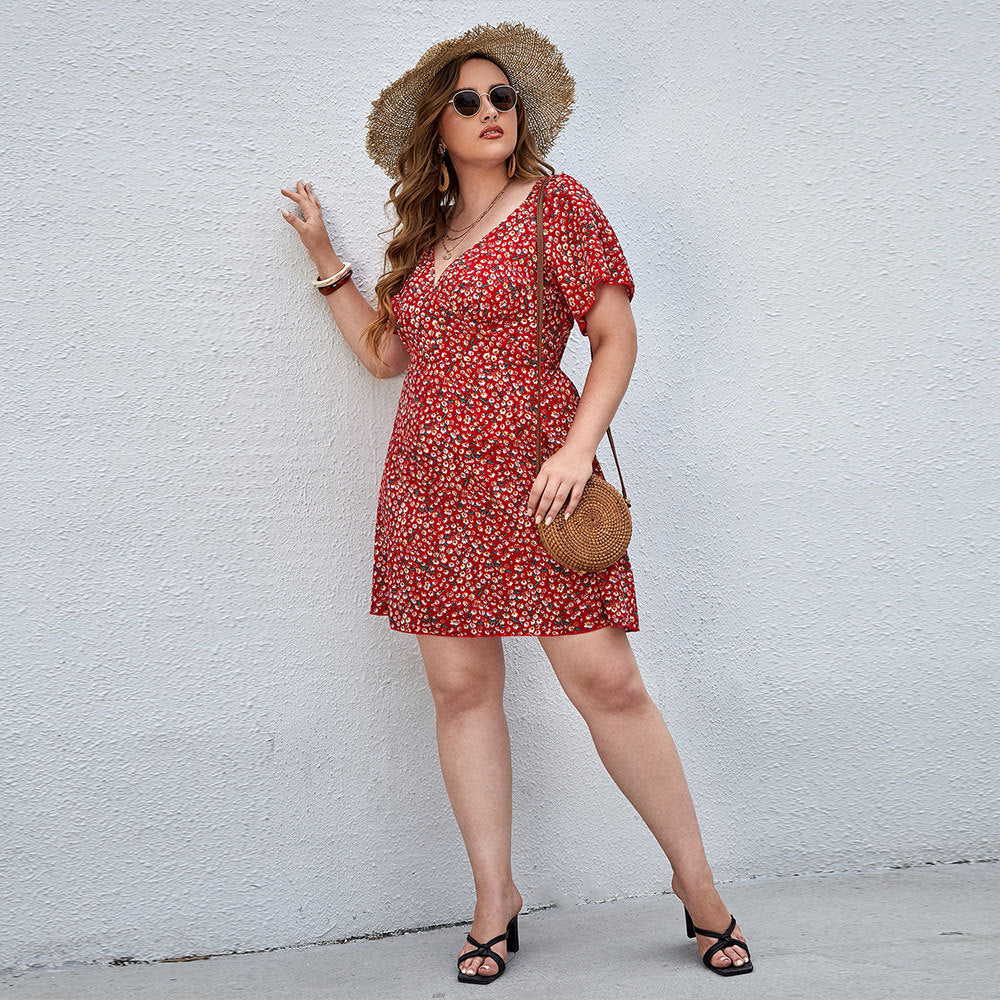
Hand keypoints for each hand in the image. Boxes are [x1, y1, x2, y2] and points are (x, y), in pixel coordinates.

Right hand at [279, 180, 334, 263]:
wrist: (323, 254)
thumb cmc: (316, 244)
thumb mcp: (303, 231)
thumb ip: (293, 221)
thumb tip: (284, 211)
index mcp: (312, 214)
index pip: (301, 200)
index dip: (291, 194)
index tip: (282, 190)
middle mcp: (315, 215)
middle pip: (308, 199)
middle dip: (303, 190)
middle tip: (299, 181)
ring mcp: (317, 220)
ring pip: (312, 203)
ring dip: (309, 195)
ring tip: (308, 188)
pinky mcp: (316, 225)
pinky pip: (315, 210)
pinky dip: (312, 204)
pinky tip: (312, 206)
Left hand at [527, 445, 594, 571]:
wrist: (579, 448)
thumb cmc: (561, 459)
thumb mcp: (547, 465)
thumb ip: (542, 480)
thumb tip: (535, 499)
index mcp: (546, 470)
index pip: (536, 489)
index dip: (532, 503)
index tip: (529, 513)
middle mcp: (557, 474)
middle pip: (547, 496)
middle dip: (541, 510)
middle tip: (538, 521)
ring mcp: (569, 478)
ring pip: (560, 498)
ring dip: (553, 512)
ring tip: (548, 522)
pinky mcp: (580, 481)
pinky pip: (575, 497)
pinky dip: (570, 508)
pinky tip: (565, 516)